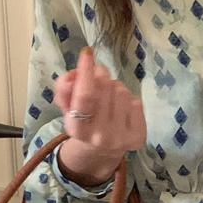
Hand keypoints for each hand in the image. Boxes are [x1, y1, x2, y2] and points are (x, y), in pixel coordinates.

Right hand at [54, 46, 145, 184]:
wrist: (100, 150)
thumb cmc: (83, 121)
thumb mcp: (68, 107)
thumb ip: (64, 89)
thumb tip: (72, 75)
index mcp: (77, 129)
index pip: (84, 95)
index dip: (86, 71)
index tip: (87, 52)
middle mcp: (99, 137)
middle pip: (104, 87)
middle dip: (100, 74)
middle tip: (97, 76)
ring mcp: (121, 138)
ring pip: (121, 91)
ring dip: (114, 86)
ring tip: (108, 96)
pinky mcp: (138, 137)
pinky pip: (135, 101)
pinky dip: (128, 99)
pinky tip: (121, 108)